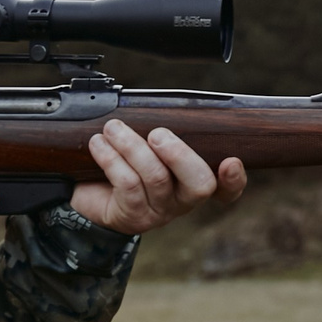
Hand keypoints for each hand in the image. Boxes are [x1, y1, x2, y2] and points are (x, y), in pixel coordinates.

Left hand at [72, 121, 247, 235]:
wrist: (87, 192)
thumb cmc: (123, 161)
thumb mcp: (145, 143)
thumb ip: (161, 131)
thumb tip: (161, 104)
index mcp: (194, 180)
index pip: (226, 188)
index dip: (234, 179)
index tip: (230, 160)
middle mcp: (183, 200)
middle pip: (199, 184)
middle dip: (180, 155)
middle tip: (157, 134)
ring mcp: (160, 211)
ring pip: (156, 178)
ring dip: (133, 147)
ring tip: (114, 128)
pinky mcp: (133, 216)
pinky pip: (127, 185)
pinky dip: (112, 159)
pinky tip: (99, 144)